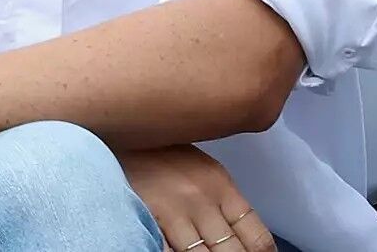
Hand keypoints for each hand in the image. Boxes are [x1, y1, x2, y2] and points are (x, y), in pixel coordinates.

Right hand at [116, 145, 273, 251]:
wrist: (122, 137)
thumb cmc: (164, 155)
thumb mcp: (205, 170)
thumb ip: (225, 201)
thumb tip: (243, 234)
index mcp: (222, 188)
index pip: (255, 234)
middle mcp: (203, 202)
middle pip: (231, 251)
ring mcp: (175, 214)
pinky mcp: (149, 221)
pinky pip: (168, 251)